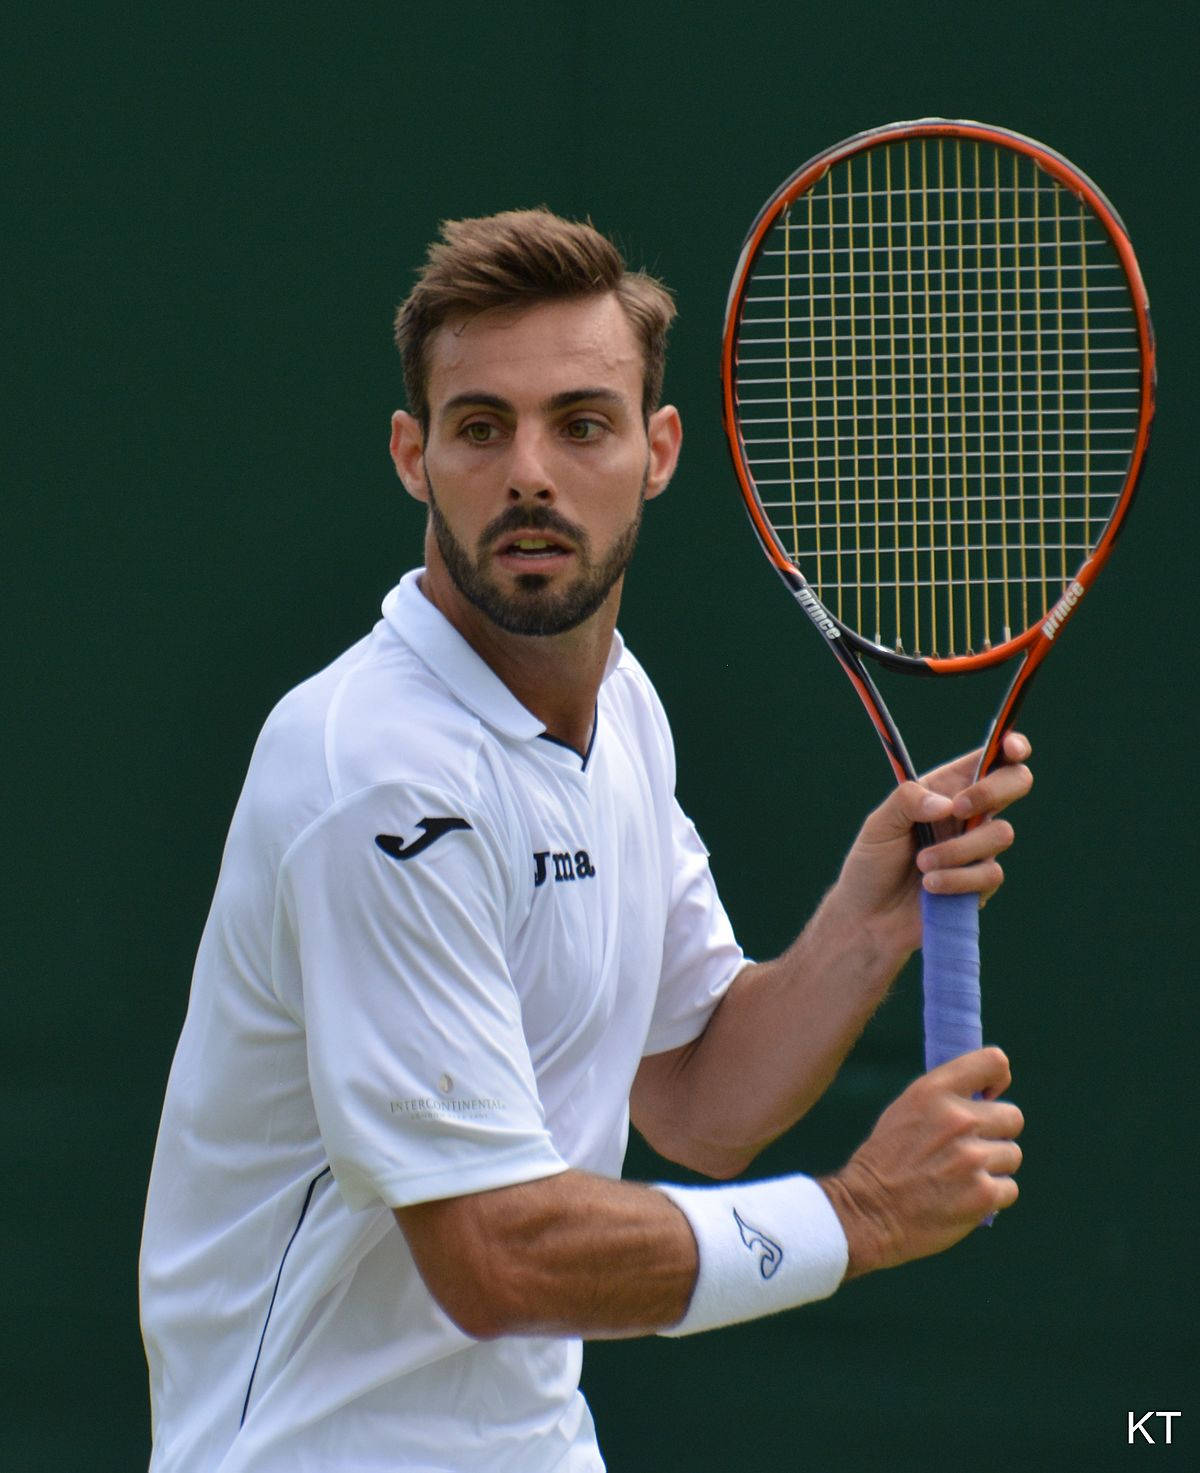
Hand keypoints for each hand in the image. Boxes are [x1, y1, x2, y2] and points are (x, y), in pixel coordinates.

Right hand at [819, 1047, 1023, 1276]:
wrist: (868, 1210)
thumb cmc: (886, 1159)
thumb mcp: (907, 1109)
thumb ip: (945, 1098)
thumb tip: (986, 1095)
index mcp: (934, 1091)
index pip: (994, 1062)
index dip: (998, 1079)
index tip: (988, 1096)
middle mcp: (958, 1119)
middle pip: (1012, 1116)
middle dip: (996, 1133)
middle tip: (969, 1148)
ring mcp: (973, 1158)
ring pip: (1012, 1154)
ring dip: (993, 1167)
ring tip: (961, 1176)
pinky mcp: (983, 1194)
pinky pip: (1009, 1188)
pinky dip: (992, 1196)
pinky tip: (964, 1197)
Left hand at [833, 731, 1032, 952]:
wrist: (868, 918)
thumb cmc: (871, 864)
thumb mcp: (879, 824)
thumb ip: (908, 801)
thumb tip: (947, 804)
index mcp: (946, 789)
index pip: (990, 758)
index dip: (1010, 746)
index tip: (1011, 747)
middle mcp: (968, 815)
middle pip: (1015, 784)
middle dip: (993, 791)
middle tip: (960, 808)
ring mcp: (978, 848)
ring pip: (1001, 833)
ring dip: (957, 849)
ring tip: (922, 864)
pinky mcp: (981, 883)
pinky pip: (989, 872)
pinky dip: (957, 878)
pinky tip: (930, 886)